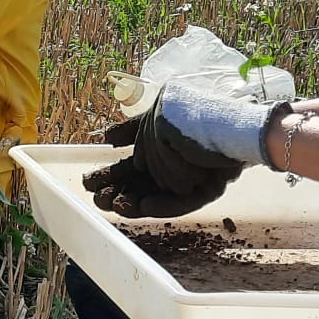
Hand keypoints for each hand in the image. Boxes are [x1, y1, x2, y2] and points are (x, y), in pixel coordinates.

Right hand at [84, 84, 289, 218]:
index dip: (105, 178)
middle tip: (99, 197)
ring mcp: (187, 185)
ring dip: (132, 203)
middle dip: (115, 195)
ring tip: (117, 203)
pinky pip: (180, 204)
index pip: (124, 171)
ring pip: (154, 200)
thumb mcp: (156, 116)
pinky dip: (160, 206)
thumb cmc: (194, 113)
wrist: (230, 114)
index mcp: (154, 157)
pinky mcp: (207, 191)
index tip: (87, 182)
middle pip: (135, 190)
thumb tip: (105, 139)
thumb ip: (132, 129)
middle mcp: (168, 174)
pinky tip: (143, 205)